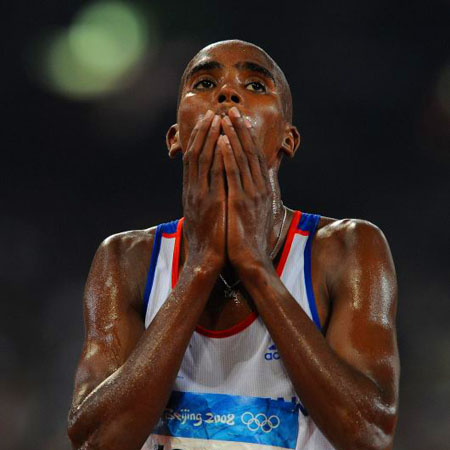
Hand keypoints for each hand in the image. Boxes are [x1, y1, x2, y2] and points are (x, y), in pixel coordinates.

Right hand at [182, 110, 225, 271]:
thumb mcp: (205, 215)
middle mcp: (193, 189)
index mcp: (191, 192)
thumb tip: (212, 188)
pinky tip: (224, 140)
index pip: (193, 159)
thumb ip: (206, 199)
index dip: (200, 139)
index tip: (208, 122)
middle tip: (213, 111)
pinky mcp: (211, 201)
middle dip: (205, 131)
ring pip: (204, 158)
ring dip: (212, 137)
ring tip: (219, 117)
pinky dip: (219, 154)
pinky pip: (215, 173)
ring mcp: (200, 194)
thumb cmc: (209, 240)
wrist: (206, 260)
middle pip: (196, 153)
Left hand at [219, 107, 277, 274]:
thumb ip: (252, 196)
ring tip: (225, 117)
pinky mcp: (240, 202)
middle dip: (241, 130)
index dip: (247, 138)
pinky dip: (228, 156)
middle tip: (232, 110)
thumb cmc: (249, 239)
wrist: (250, 259)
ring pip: (242, 158)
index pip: (255, 157)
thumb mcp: (253, 213)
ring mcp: (251, 194)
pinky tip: (222, 142)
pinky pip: (233, 174)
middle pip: (250, 152)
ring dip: (233, 136)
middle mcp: (259, 188)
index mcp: (262, 189)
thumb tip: (251, 185)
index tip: (239, 122)